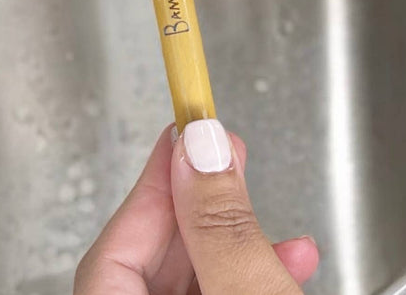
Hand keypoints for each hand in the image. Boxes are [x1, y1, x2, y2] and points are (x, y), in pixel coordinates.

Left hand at [74, 120, 316, 294]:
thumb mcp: (244, 294)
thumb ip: (221, 227)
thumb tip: (203, 147)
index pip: (115, 241)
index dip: (157, 178)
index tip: (188, 128)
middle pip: (151, 258)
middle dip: (202, 209)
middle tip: (229, 158)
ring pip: (189, 282)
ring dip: (236, 246)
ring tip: (279, 225)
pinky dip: (245, 278)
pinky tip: (290, 262)